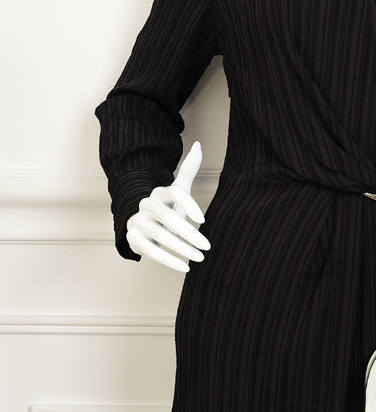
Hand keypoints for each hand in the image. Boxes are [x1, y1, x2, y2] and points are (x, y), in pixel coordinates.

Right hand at [126, 141, 210, 272]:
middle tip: (207, 246)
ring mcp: (136, 221)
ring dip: (182, 249)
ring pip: (160, 235)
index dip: (189, 205)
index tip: (204, 220)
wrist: (141, 223)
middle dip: (189, 233)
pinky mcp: (131, 238)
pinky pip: (149, 250)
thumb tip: (198, 144)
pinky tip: (184, 267)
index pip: (175, 193)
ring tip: (200, 258)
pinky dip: (168, 260)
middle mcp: (146, 204)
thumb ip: (188, 169)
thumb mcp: (178, 188)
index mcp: (160, 191)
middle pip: (168, 217)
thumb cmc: (167, 206)